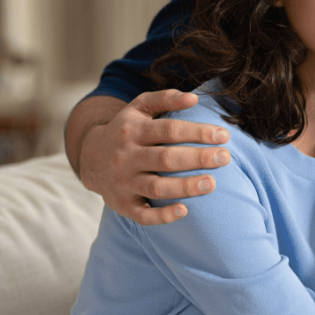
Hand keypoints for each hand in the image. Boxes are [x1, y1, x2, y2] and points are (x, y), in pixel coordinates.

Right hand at [74, 90, 231, 225]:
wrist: (89, 156)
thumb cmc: (125, 129)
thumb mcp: (138, 108)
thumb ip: (165, 98)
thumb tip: (194, 98)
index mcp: (133, 131)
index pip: (169, 130)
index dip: (197, 132)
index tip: (223, 135)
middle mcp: (127, 157)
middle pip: (165, 158)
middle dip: (198, 158)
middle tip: (225, 158)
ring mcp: (124, 182)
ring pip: (156, 187)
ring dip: (185, 187)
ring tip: (211, 184)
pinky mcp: (123, 204)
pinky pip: (143, 214)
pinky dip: (162, 215)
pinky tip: (184, 211)